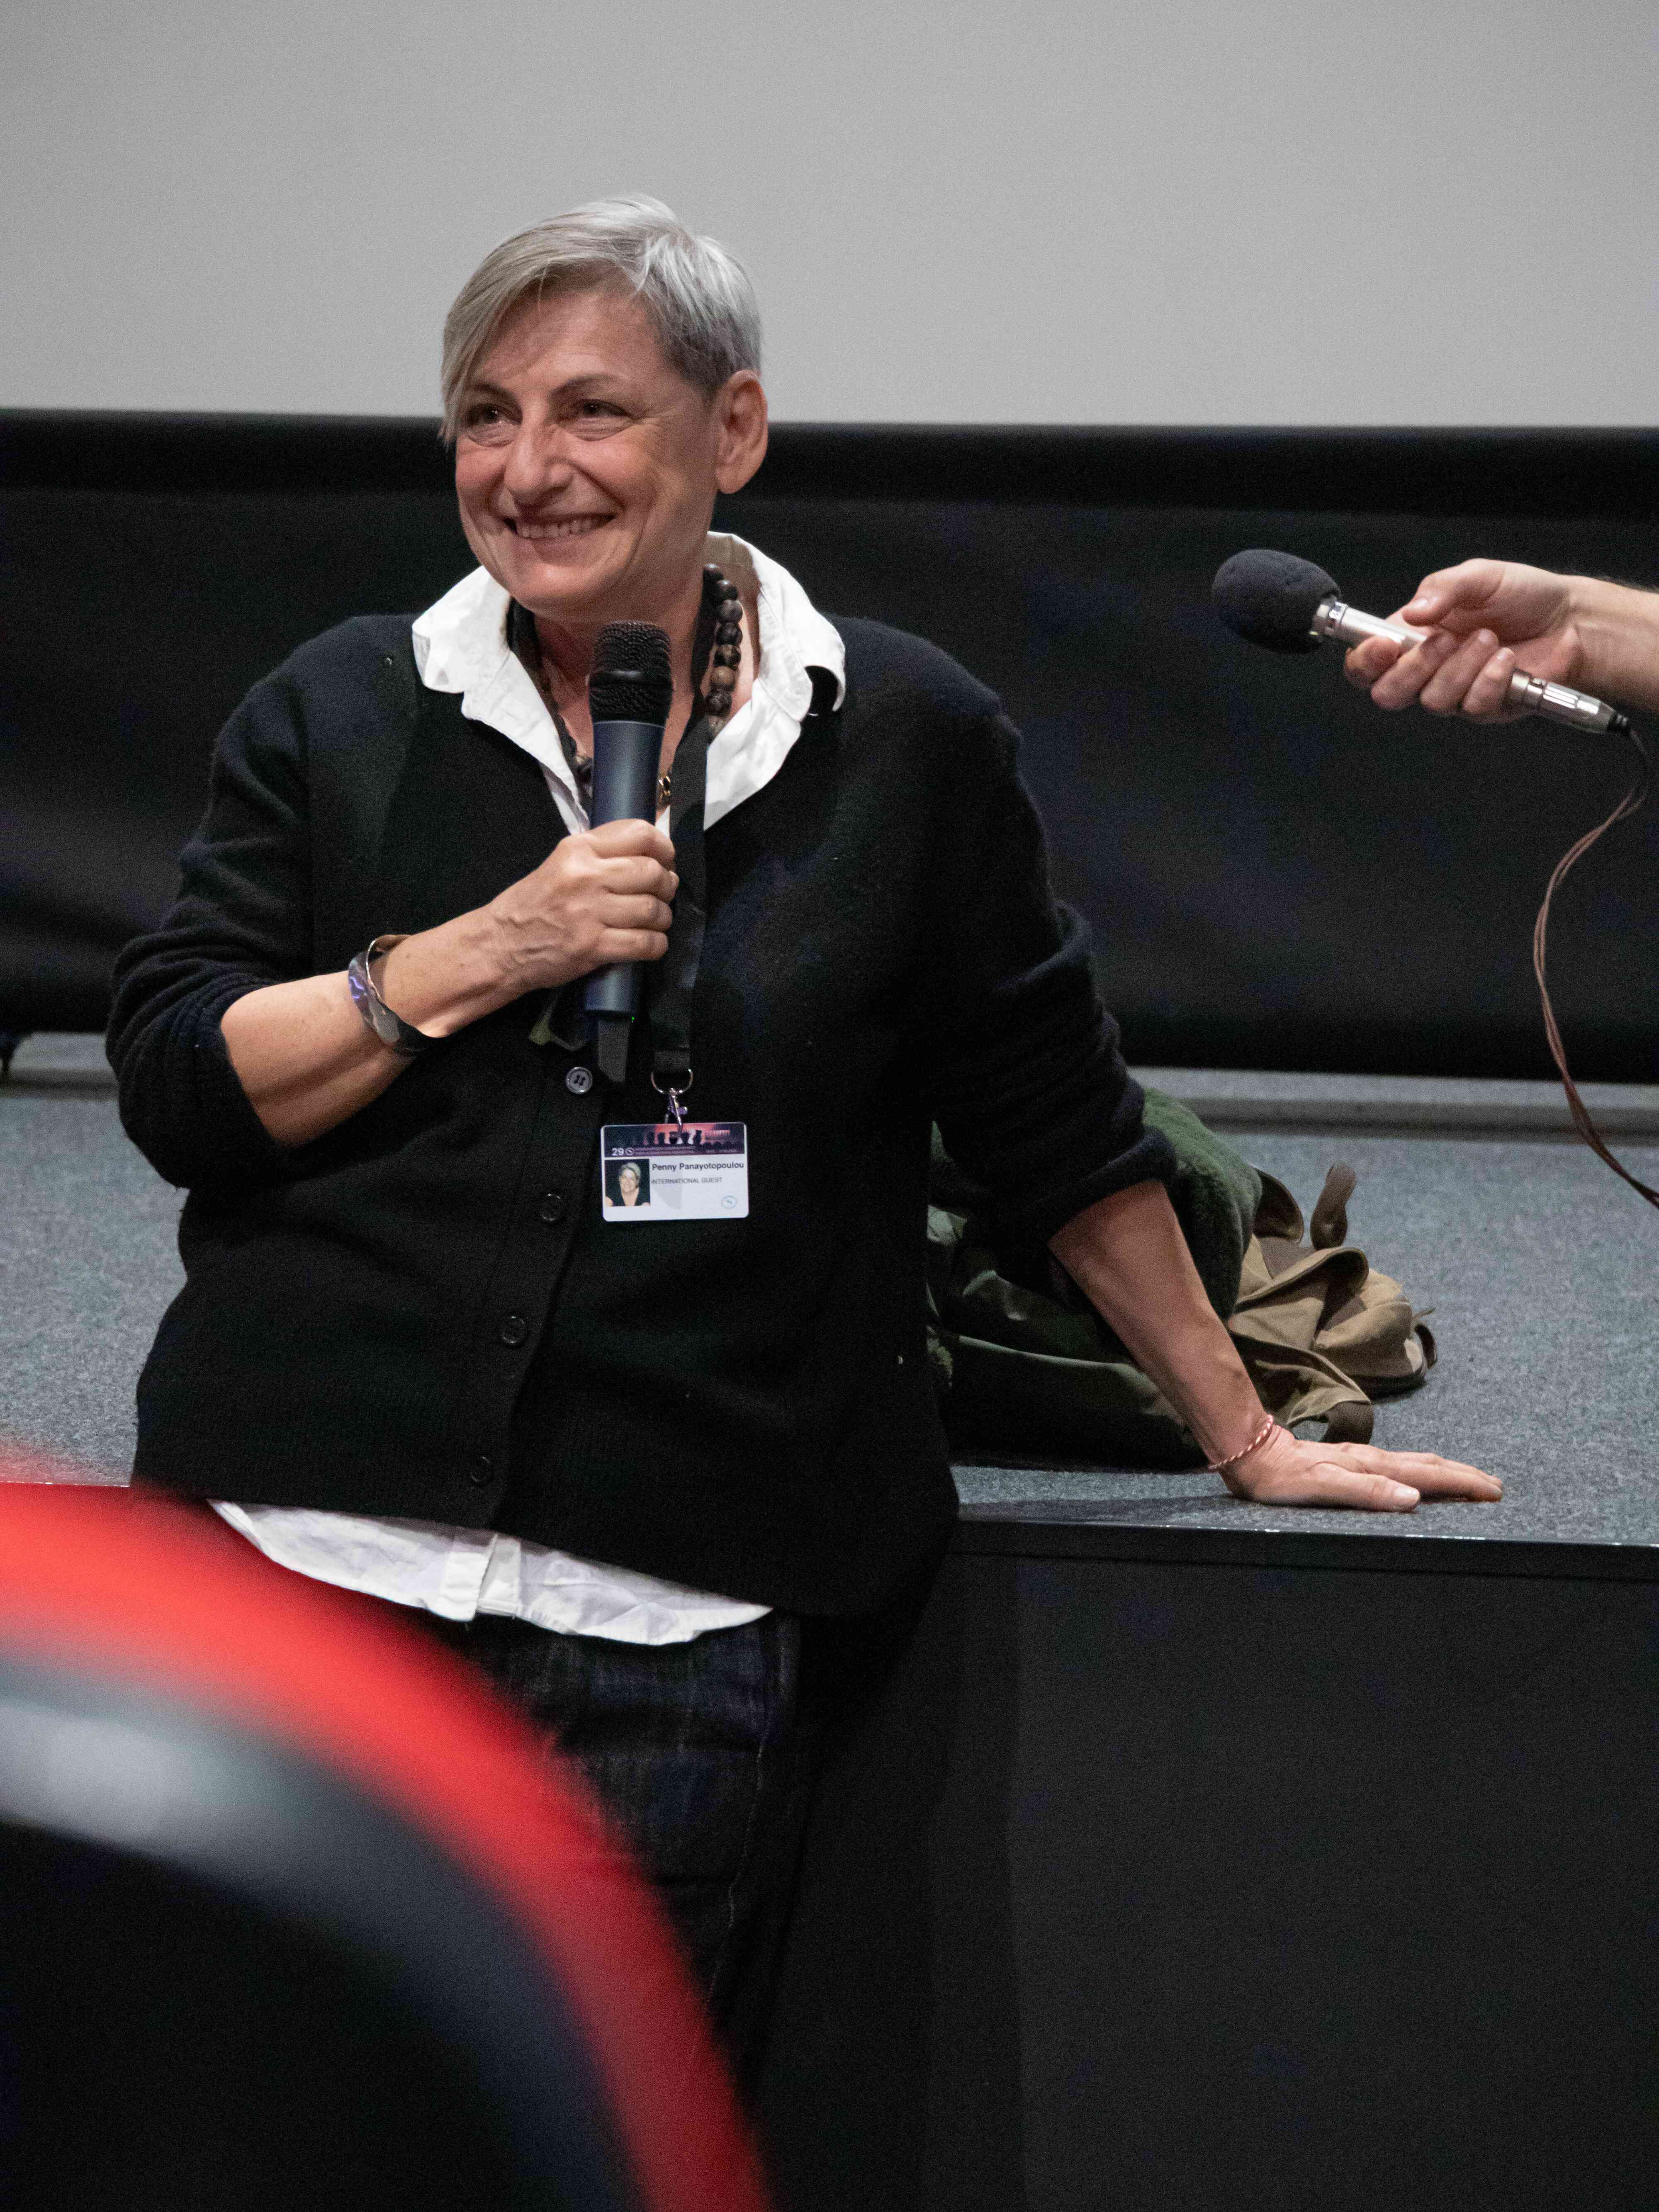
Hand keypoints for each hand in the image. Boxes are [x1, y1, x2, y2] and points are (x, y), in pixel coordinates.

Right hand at [486, 819, 678, 994]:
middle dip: (666, 885)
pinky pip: (645, 944)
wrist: (501, 944)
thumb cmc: (534, 904)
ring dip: (662, 918)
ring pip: (653, 909)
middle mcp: (585, 877)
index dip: (663, 848)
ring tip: (653, 921)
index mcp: (578, 849)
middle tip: (661, 894)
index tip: (666, 860)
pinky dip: (656, 945)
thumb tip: (650, 848)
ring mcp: (589, 913)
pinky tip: (649, 943)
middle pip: (652, 872)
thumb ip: (601, 853)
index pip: (639, 834)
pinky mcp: (592, 947)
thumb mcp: (561, 863)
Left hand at [1220, 1421, 1500, 1511]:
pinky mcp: (1345, 1461)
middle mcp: (1369, 1459)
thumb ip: (1366, 1491)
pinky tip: (1415, 1475)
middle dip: (1463, 1477)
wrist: (1248, 1451)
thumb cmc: (1280, 1477)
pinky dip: (1418, 1470)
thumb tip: (1412, 1498)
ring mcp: (1358, 1459)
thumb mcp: (1322, 1486)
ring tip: (1468, 1478)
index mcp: (1369, 1466)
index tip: (1493, 1492)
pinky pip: (1394, 1466)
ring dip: (1445, 1471)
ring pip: (1412, 1463)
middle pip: (1427, 1467)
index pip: (1427, 1476)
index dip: (1462, 1484)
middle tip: (1495, 1487)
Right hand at [1343, 558, 1581, 722]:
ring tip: (1491, 639)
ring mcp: (1454, 692)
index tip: (1384, 646)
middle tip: (1444, 640)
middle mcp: (1426, 669)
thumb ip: (1442, 590)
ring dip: (1463, 667)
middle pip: (1388, 694)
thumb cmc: (1522, 594)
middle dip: (1413, 669)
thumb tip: (1412, 614)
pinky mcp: (1484, 708)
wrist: (1570, 618)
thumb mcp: (1479, 576)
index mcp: (1411, 636)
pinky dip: (1491, 679)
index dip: (1364, 662)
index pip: (1366, 663)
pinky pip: (1471, 707)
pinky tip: (1508, 659)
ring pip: (1433, 700)